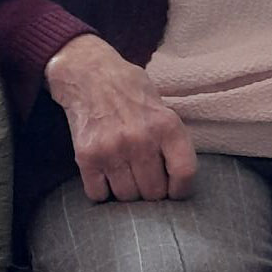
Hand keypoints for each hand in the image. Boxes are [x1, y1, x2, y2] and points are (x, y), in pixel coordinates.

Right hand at [44, 34, 196, 201]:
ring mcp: (112, 150)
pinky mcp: (87, 157)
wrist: (88, 74)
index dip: (181, 189)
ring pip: (127, 197)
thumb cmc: (130, 90)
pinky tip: (105, 177)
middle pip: (154, 192)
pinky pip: (98, 195)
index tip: (174, 190)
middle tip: (145, 180)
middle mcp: (141, 139)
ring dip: (127, 192)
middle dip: (151, 191)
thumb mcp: (162, 107)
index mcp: (166, 126)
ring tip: (125, 175)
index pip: (184, 173)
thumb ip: (172, 140)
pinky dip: (102, 192)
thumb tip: (179, 178)